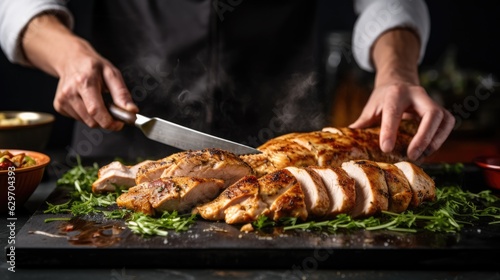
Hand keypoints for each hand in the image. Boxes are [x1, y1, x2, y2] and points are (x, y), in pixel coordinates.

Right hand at [21, 14, 137, 129]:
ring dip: (97, 118)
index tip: (120, 124)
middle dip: (106, 120)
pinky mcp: (59, 106)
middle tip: (113, 110)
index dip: (109, 122)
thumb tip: (132, 111)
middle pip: (92, 120)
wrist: (71, 60)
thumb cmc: (93, 66)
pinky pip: (79, 119)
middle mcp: (70, 92)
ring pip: (86, 122)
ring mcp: (62, 100)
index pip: (96, 111)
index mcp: (84, 82)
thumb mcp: (112, 74)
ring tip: (98, 101)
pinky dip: (87, 115)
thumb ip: (122, 94)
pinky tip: (87, 102)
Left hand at [350, 81, 454, 160]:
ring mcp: (431, 101)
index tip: (386, 149)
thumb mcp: (371, 107)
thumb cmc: (383, 98)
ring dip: (435, 140)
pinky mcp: (440, 109)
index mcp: (395, 93)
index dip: (390, 131)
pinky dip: (441, 138)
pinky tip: (429, 150)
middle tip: (412, 155)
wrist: (399, 81)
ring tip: (421, 156)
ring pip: (444, 119)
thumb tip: (348, 138)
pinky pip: (447, 123)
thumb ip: (362, 123)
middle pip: (431, 114)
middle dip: (423, 137)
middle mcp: (417, 94)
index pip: (394, 112)